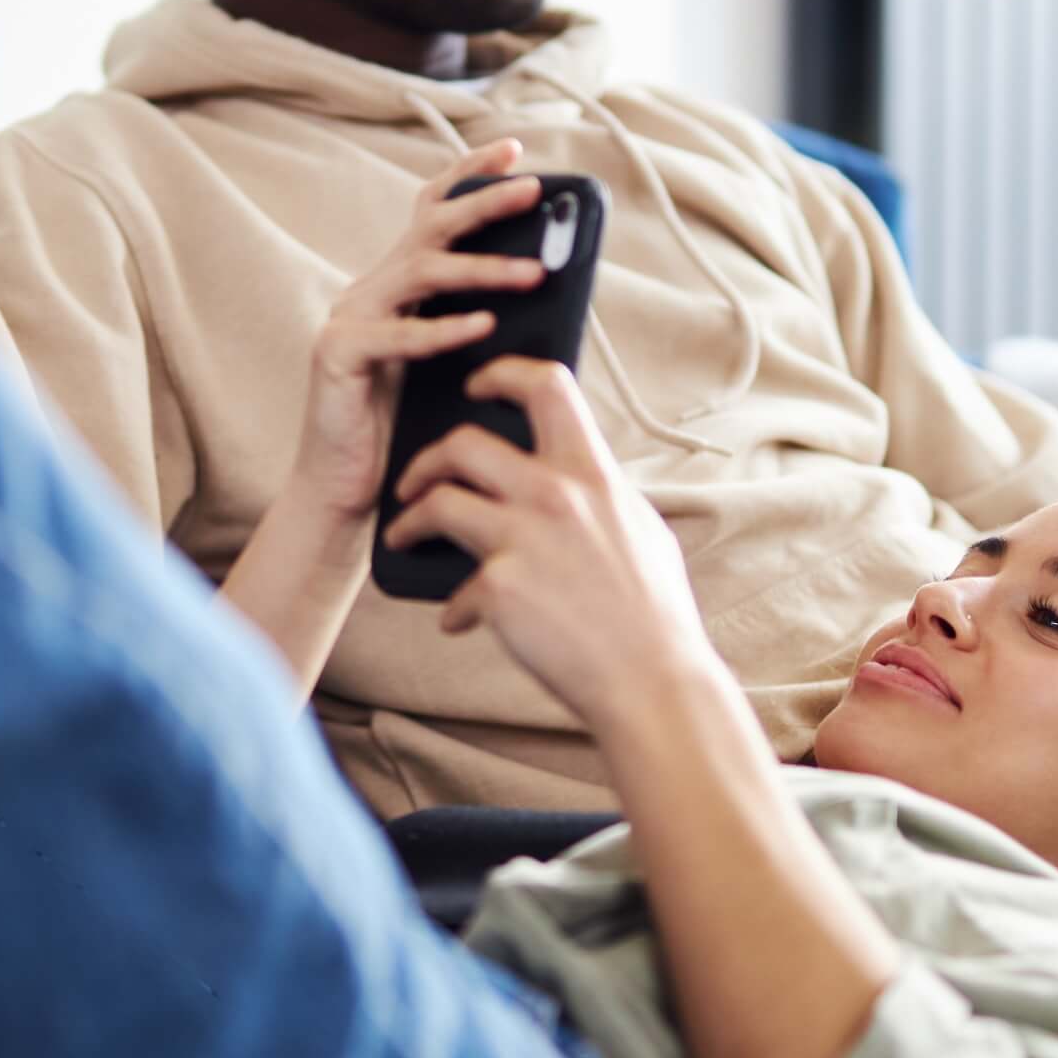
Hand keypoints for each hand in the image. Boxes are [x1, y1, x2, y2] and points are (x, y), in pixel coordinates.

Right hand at [280, 142, 550, 524]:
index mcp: (395, 287)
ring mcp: (348, 319)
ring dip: (482, 269)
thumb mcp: (449, 368)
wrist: (344, 493)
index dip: (469, 176)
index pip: (431, 214)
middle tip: (534, 191)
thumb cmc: (402, 432)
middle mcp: (368, 291)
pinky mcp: (336, 356)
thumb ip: (475, 324)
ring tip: (534, 272)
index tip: (515, 150)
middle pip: (429, 229)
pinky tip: (482, 326)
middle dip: (484, 203)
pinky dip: (442, 329)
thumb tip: (544, 289)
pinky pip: (396, 335)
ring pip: (418, 273)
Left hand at [378, 356, 718, 728]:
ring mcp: (523, 540)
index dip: (503, 373)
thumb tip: (583, 484)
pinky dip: (454, 608)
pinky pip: (454, 590)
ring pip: (437, 502)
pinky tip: (460, 622)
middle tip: (413, 480)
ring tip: (404, 536)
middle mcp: (555, 495)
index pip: (547, 388)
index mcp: (593, 475)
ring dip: (410, 520)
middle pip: (464, 443)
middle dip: (426, 458)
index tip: (477, 384)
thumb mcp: (641, 531)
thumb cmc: (654, 616)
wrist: (653, 683)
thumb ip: (604, 496)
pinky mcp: (499, 589)